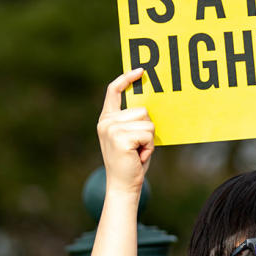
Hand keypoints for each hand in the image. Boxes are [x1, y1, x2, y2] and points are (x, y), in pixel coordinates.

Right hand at [97, 68, 154, 195]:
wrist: (123, 185)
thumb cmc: (131, 161)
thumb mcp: (130, 136)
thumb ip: (133, 120)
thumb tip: (148, 104)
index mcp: (107, 119)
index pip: (114, 91)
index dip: (126, 79)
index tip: (141, 71)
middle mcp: (106, 121)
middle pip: (142, 109)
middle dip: (147, 128)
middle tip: (138, 147)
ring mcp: (112, 128)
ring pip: (147, 121)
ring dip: (149, 139)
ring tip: (138, 151)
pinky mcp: (121, 137)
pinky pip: (148, 133)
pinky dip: (149, 146)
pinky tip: (139, 156)